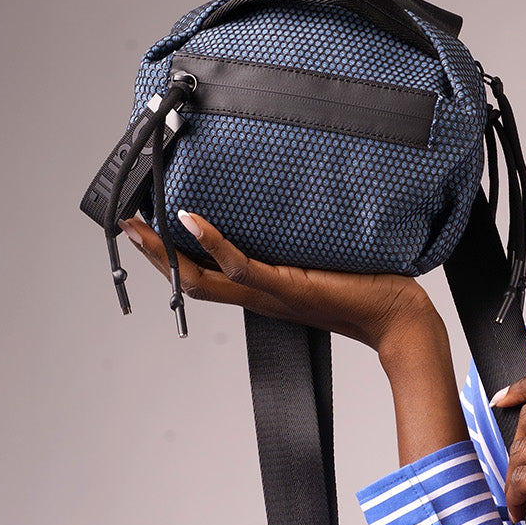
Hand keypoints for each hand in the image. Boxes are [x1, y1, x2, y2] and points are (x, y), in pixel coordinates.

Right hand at [118, 209, 467, 461]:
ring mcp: (270, 292)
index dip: (171, 255)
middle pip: (187, 280)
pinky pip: (239, 266)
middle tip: (124, 221)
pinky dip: (211, 242)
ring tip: (139, 221)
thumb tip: (300, 207)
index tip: (148, 226)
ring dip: (164, 251)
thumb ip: (305, 240)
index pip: (204, 275)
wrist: (401, 318)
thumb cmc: (372, 288)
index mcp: (263, 290)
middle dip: (151, 253)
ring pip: (201, 278)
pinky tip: (190, 218)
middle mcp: (259, 295)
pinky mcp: (287, 286)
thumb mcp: (326, 258)